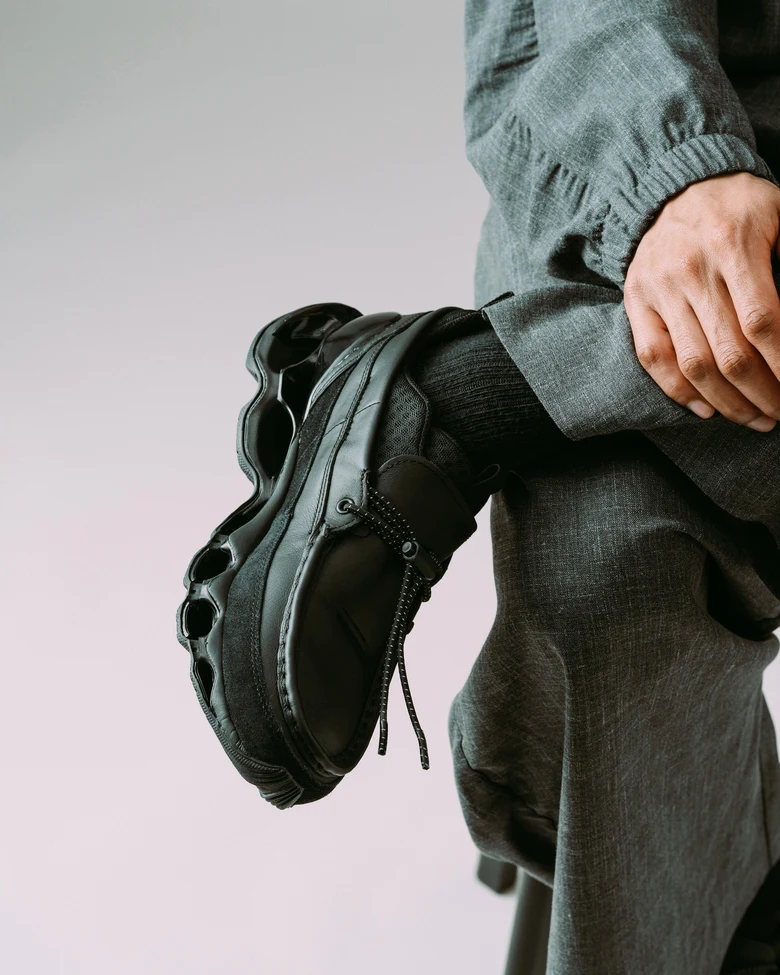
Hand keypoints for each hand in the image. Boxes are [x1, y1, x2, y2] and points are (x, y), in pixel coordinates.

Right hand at [623, 171, 779, 430]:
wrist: (673, 186)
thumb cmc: (739, 206)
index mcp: (732, 244)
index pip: (762, 321)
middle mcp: (691, 269)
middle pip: (729, 352)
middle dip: (762, 393)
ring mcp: (659, 289)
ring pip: (693, 364)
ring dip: (728, 402)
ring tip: (755, 418)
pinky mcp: (636, 301)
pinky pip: (653, 358)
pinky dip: (679, 391)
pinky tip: (707, 409)